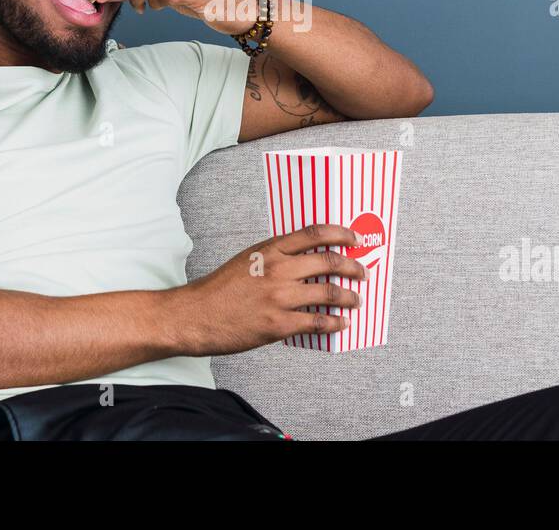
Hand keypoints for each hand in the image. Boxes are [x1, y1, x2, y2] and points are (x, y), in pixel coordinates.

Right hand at [169, 224, 368, 356]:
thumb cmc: (219, 289)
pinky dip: (334, 323)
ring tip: (356, 300)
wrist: (196, 315)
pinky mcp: (279, 324)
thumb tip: (305, 258)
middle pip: (329, 262)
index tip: (355, 238)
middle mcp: (279, 270)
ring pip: (329, 293)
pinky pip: (317, 322)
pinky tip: (340, 323)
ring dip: (349, 297)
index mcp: (270, 250)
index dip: (340, 234)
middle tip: (362, 272)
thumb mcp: (247, 260)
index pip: (315, 234)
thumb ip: (275, 256)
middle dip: (353, 267)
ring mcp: (280, 297)